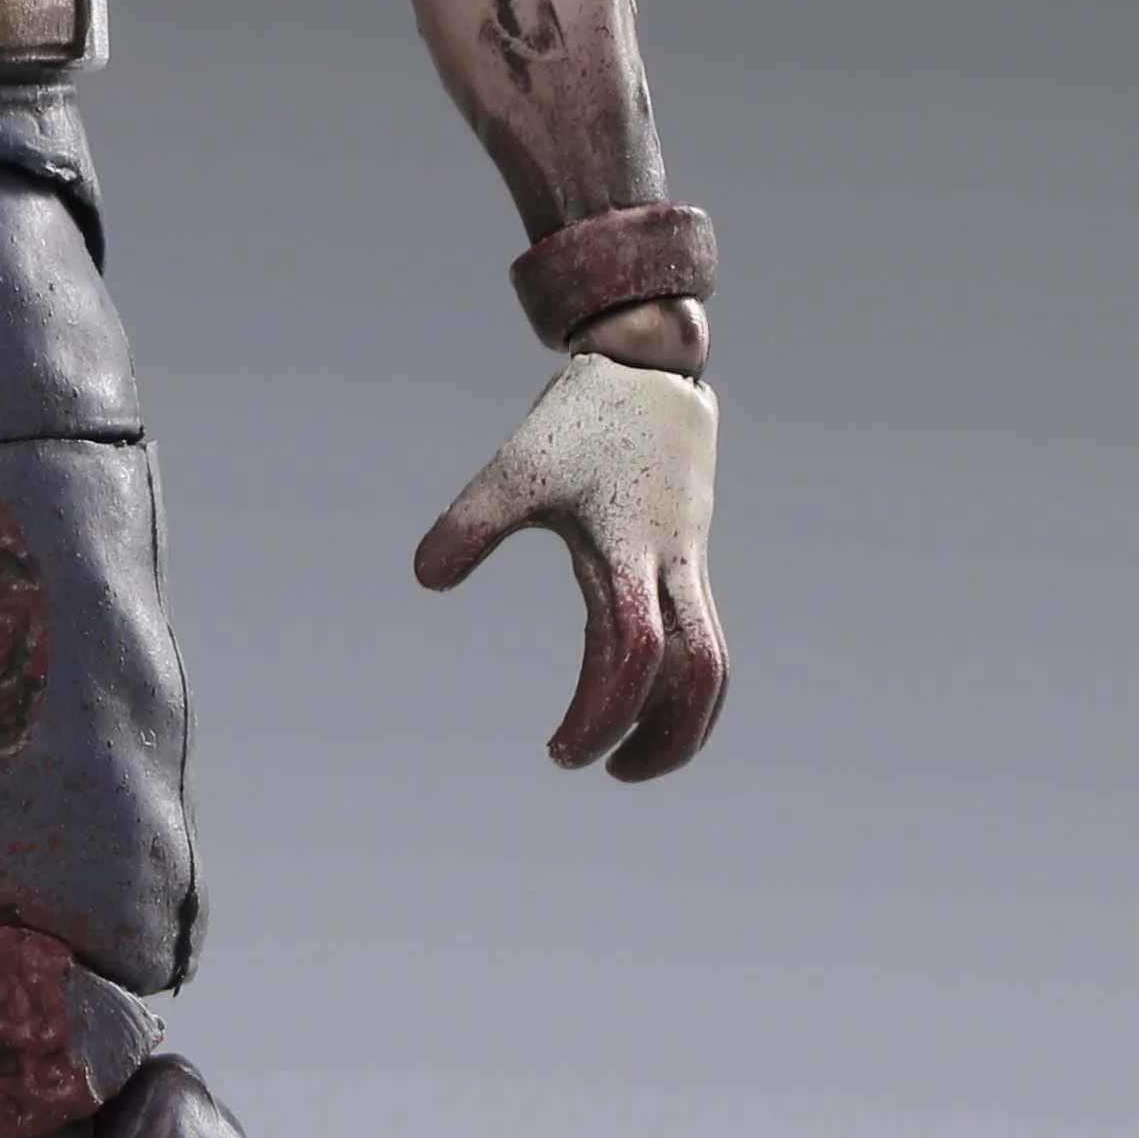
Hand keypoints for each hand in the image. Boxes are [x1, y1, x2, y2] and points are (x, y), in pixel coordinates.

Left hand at [414, 349, 727, 779]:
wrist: (648, 366)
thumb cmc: (581, 419)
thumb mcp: (518, 468)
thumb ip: (472, 524)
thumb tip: (425, 581)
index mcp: (630, 553)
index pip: (630, 656)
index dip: (600, 714)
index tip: (557, 752)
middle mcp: (671, 567)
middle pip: (699, 675)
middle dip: (664, 738)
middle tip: (603, 771)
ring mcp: (687, 564)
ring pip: (712, 661)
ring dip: (685, 719)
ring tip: (632, 754)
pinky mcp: (689, 557)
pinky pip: (704, 634)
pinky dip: (680, 679)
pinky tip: (636, 689)